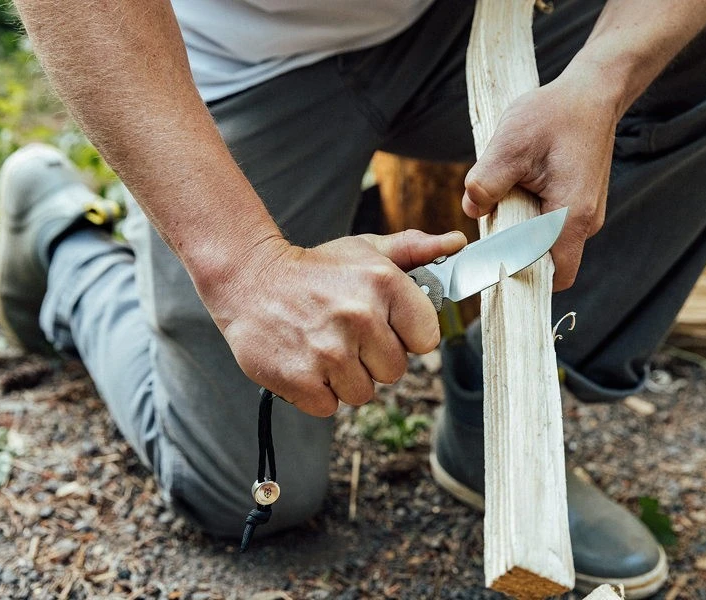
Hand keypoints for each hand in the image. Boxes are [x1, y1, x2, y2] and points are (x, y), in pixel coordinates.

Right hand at [205, 230, 466, 415]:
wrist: (249, 280)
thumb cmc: (315, 270)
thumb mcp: (364, 251)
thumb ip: (414, 250)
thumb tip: (457, 242)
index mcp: (384, 284)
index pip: (427, 339)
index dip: (406, 336)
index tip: (384, 326)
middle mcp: (360, 317)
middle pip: (395, 371)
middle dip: (373, 359)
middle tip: (345, 335)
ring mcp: (329, 351)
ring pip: (362, 393)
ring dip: (344, 378)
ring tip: (323, 346)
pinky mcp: (300, 379)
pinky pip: (329, 407)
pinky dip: (316, 392)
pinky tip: (305, 361)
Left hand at [462, 67, 620, 290]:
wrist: (591, 92)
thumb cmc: (556, 115)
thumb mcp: (510, 145)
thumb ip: (486, 182)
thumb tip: (472, 209)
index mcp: (572, 215)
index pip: (555, 275)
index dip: (524, 277)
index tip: (494, 264)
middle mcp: (586, 222)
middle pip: (547, 260)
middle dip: (515, 249)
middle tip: (492, 220)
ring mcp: (585, 214)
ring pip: (546, 240)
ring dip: (521, 229)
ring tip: (507, 194)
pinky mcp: (578, 203)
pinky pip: (550, 223)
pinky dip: (530, 214)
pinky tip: (519, 186)